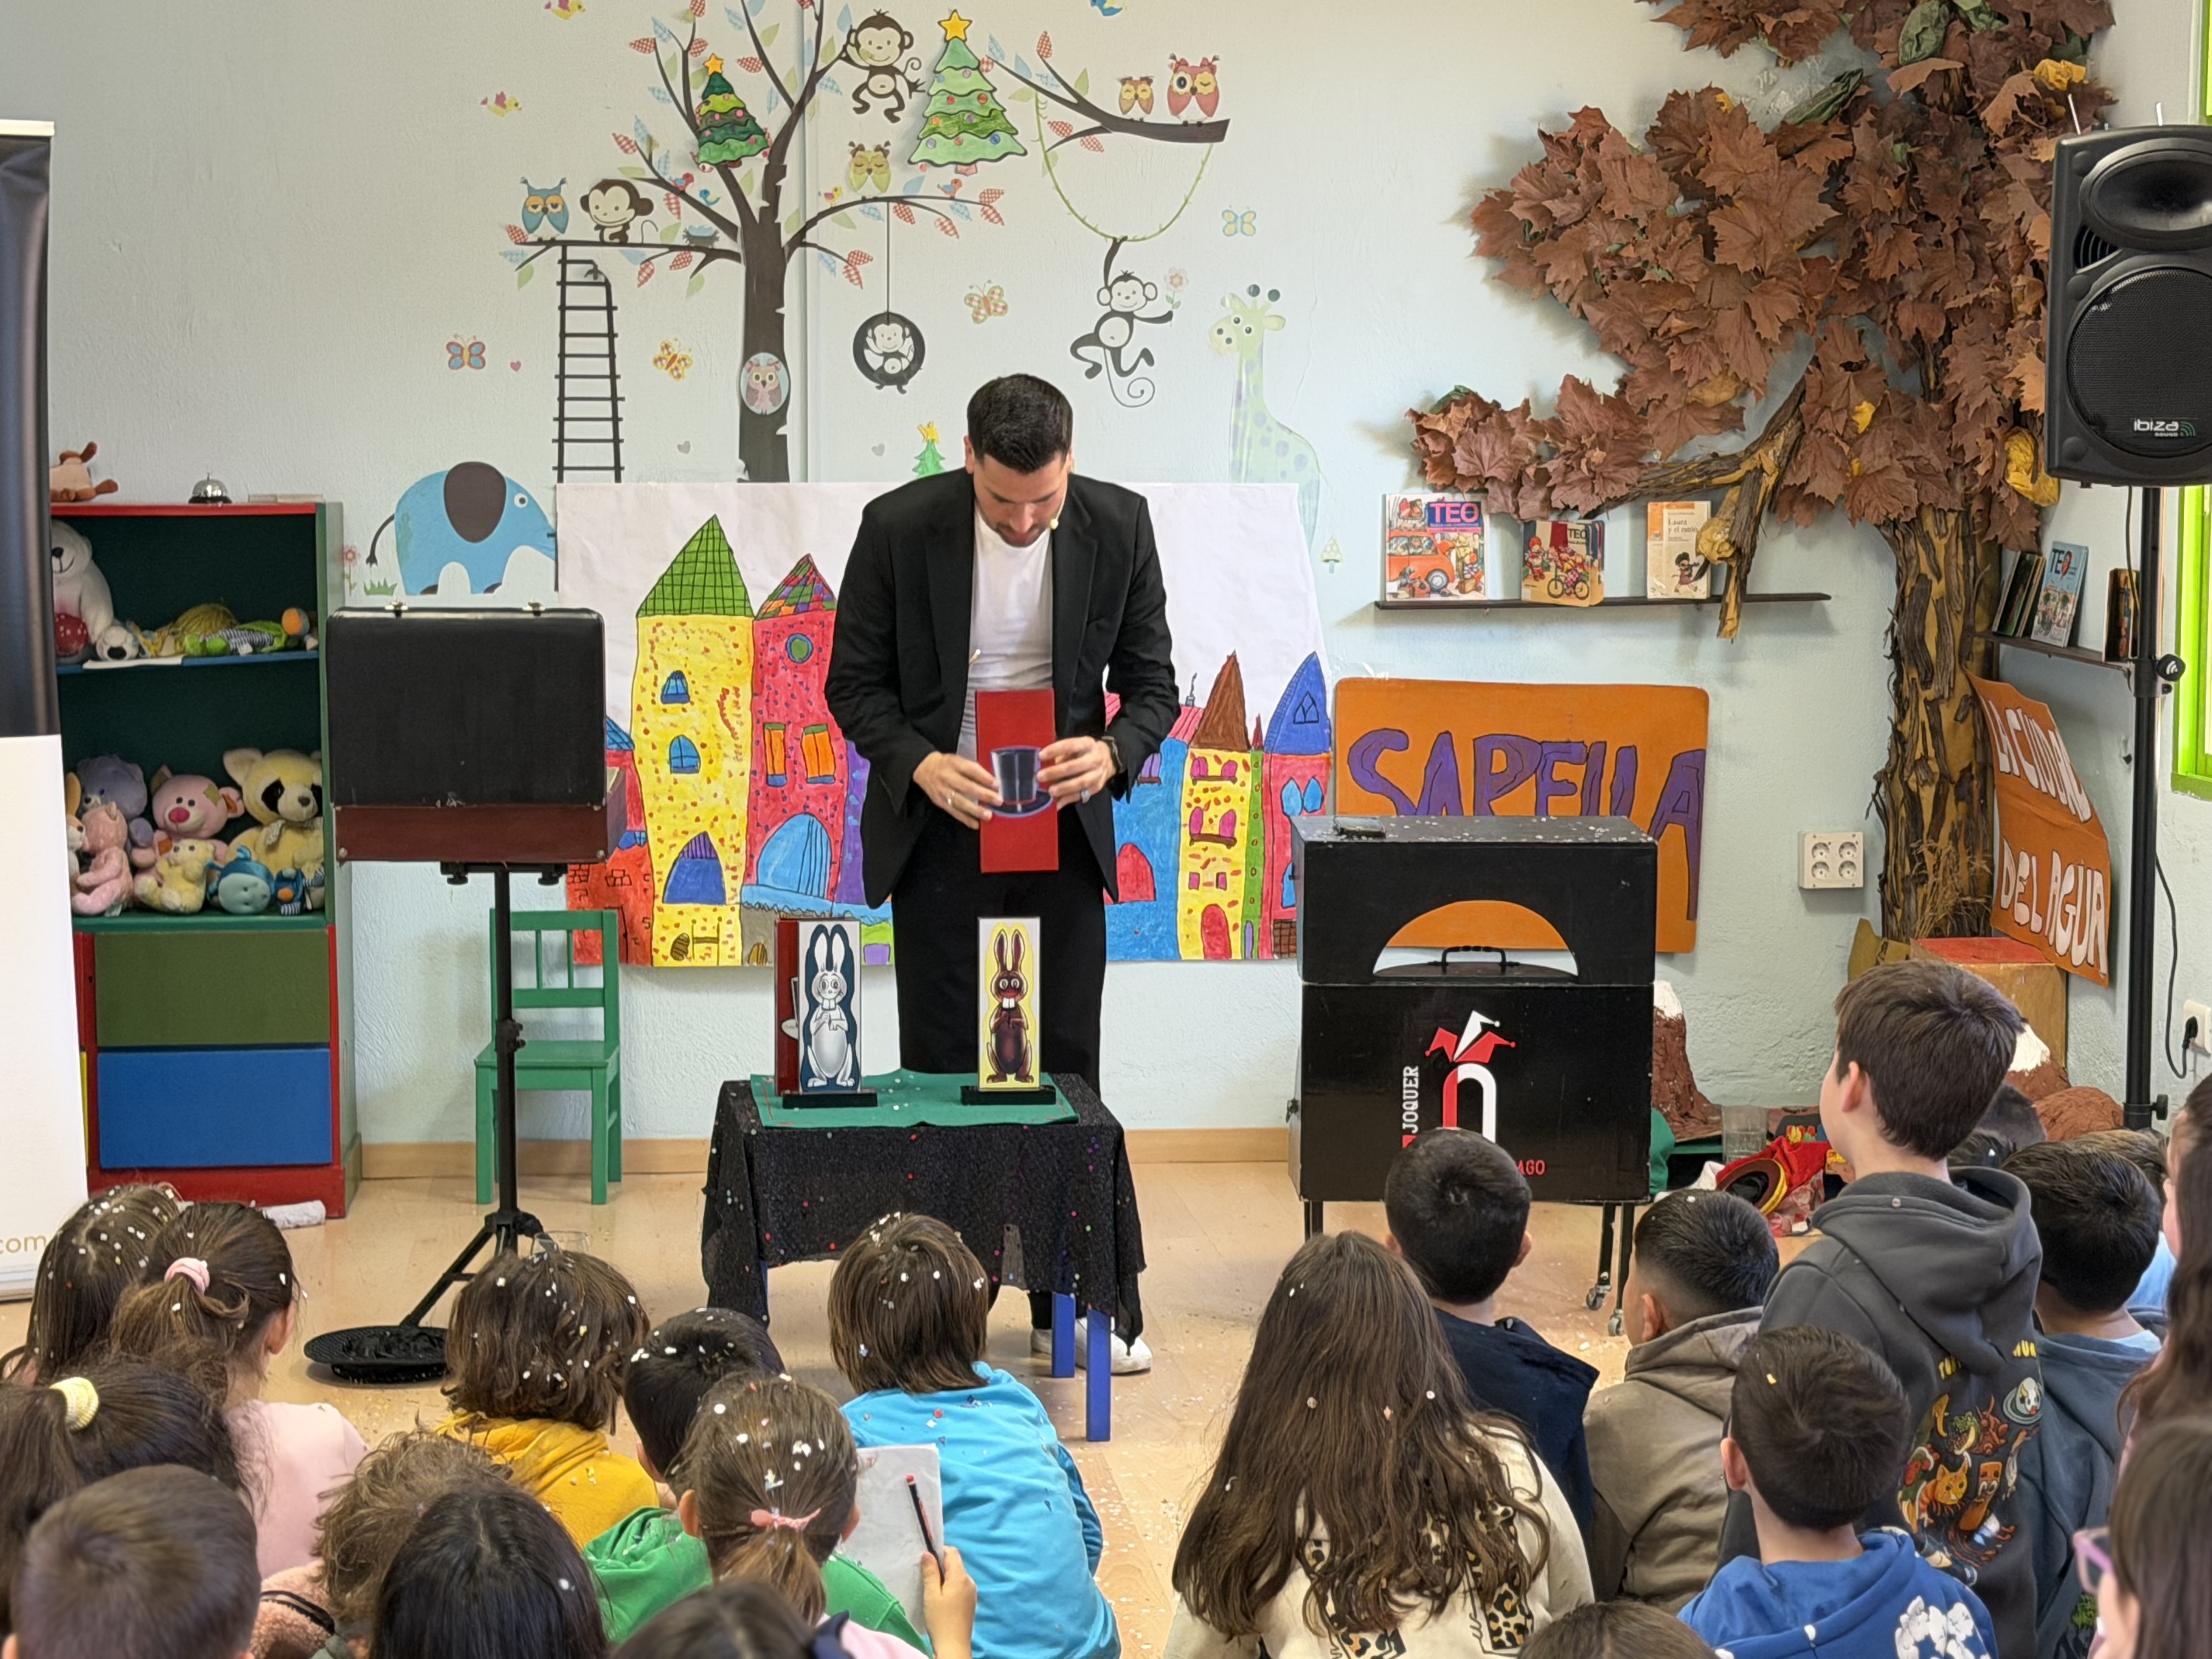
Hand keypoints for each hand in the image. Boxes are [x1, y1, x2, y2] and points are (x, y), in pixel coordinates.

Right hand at [915, 752, 1002, 828]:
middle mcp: (947, 777)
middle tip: (998, 801)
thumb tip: (992, 782)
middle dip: (983, 795)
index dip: (984, 777)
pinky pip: (953, 812)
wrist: (924, 768)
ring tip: (988, 816)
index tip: (997, 784)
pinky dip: (965, 819)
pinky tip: (976, 824)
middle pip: (967, 787)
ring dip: (975, 810)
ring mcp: (943, 791)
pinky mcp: (940, 802)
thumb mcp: (958, 760)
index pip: (970, 769)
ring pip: (960, 802)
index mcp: (954, 763)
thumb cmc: (947, 764)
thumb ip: (973, 769)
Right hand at [919, 1544, 976, 1658]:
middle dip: (941, 1566)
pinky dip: (951, 1587)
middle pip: (956, 1564)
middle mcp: (970, 1581)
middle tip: (927, 1577)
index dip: (939, 1551)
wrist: (954, 1647)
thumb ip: (930, 1572)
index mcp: (961, 1577)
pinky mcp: (971, 1602)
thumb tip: (928, 1553)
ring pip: (958, 1576)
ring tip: (933, 1591)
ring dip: (946, 1578)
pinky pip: (961, 1587)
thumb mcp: (931, 1595)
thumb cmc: (940, 1621)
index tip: (927, 1560)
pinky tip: (942, 1600)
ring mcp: (972, 1592)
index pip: (953, 1552)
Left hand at [1039, 736, 1113, 804]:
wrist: (1109, 759)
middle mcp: (1095, 758)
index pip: (1071, 745)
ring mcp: (1098, 774)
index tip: (1040, 756)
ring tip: (1050, 791)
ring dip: (1064, 788)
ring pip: (1081, 782)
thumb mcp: (1077, 745)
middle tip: (1040, 777)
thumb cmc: (1085, 751)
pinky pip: (1083, 794)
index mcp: (1087, 744)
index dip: (1055, 750)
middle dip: (1056, 772)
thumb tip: (1048, 765)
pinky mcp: (1098, 787)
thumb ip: (1064, 754)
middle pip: (1075, 766)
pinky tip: (1058, 803)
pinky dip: (1070, 799)